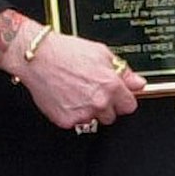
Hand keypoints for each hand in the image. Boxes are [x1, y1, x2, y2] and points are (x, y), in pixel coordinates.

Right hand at [19, 29, 146, 129]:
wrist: (37, 57)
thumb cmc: (65, 52)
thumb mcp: (101, 53)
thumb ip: (123, 72)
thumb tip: (138, 83)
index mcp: (110, 86)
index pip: (130, 106)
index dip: (123, 99)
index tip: (117, 96)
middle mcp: (98, 102)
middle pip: (112, 116)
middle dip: (105, 106)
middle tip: (92, 91)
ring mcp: (82, 113)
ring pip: (94, 121)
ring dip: (89, 111)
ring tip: (77, 92)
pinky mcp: (66, 120)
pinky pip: (76, 123)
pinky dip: (72, 114)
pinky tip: (66, 97)